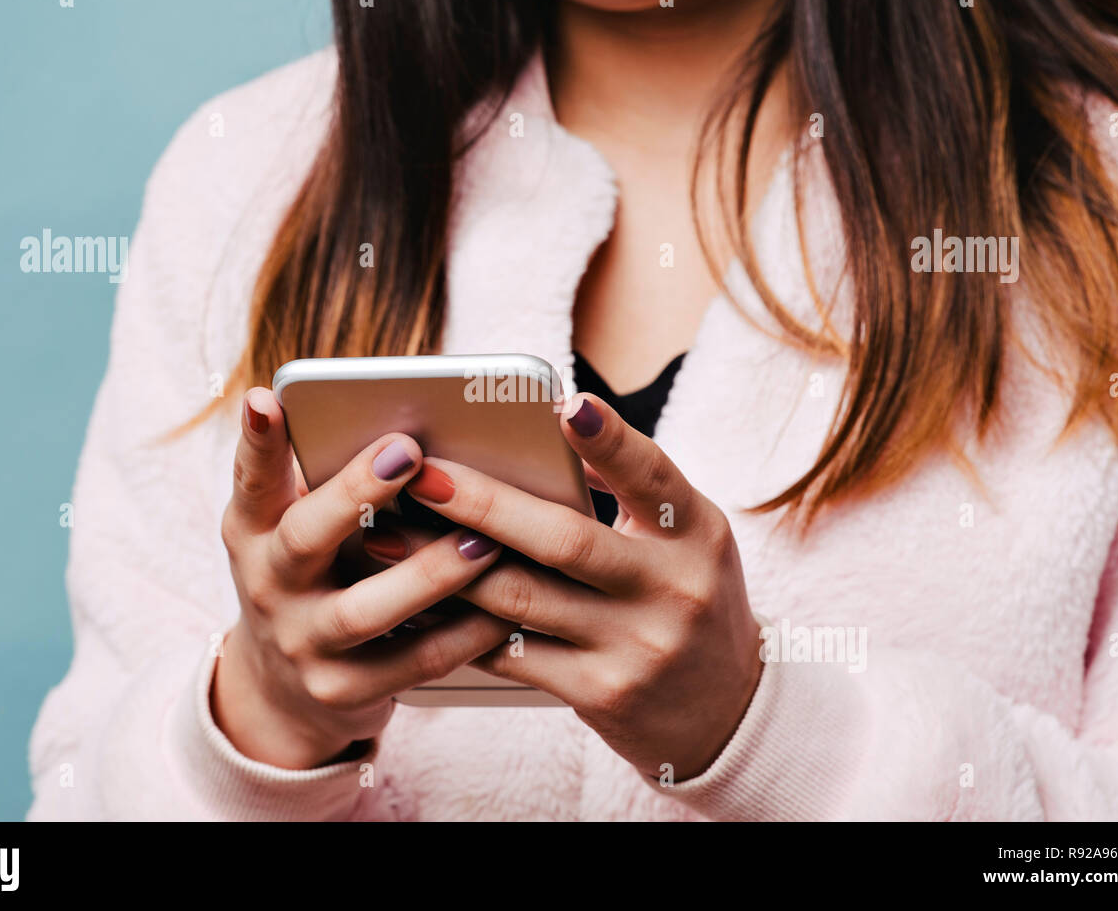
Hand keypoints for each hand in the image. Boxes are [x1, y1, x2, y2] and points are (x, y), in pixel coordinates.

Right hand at [212, 388, 513, 769]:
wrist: (283, 689)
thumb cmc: (313, 575)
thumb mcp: (294, 528)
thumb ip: (329, 482)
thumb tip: (409, 421)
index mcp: (254, 530)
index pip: (251, 478)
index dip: (258, 441)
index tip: (268, 399)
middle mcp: (268, 584)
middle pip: (303, 537)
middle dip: (355, 492)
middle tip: (409, 451)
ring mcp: (301, 643)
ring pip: (363, 611)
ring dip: (428, 575)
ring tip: (485, 542)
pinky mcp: (341, 690)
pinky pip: (412, 664)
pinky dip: (462, 635)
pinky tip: (505, 609)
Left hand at [403, 393, 762, 780]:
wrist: (725, 711)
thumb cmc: (686, 598)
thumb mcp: (685, 540)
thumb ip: (627, 493)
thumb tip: (540, 434)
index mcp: (696, 532)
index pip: (651, 475)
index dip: (609, 440)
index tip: (565, 406)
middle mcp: (672, 588)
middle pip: (565, 540)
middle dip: (484, 504)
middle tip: (422, 475)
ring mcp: (636, 646)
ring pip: (522, 598)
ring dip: (447, 566)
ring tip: (392, 535)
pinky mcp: (601, 693)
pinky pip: (513, 654)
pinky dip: (460, 625)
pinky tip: (417, 601)